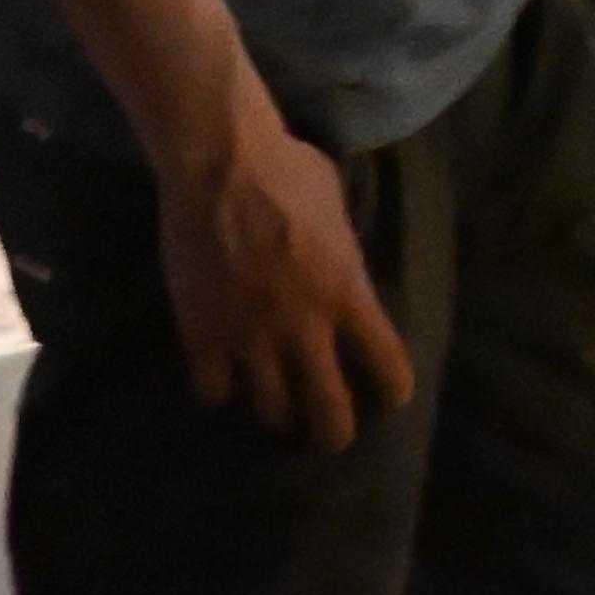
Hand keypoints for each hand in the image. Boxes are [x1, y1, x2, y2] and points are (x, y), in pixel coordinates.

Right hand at [156, 92, 413, 451]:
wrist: (219, 159)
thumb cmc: (286, 168)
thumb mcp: (336, 208)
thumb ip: (342, 250)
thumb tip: (342, 264)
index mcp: (347, 291)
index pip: (387, 364)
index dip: (392, 388)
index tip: (389, 396)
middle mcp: (304, 325)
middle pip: (329, 412)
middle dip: (334, 432)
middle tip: (330, 435)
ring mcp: (250, 334)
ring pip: (270, 412)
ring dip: (277, 414)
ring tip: (277, 413)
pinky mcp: (202, 332)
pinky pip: (213, 392)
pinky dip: (219, 392)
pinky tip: (222, 381)